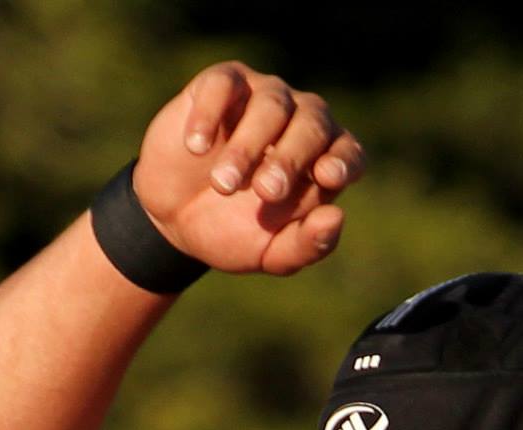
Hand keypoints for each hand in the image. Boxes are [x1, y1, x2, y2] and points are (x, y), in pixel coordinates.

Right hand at [131, 61, 365, 275]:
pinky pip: (224, 84)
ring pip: (271, 103)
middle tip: (267, 191)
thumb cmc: (233, 231)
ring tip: (224, 185)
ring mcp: (262, 97)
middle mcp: (301, 121)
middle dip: (291, 159)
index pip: (349, 152)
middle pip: (313, 124)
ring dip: (248, 146)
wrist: (173, 217)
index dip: (343, 161)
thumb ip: (307, 244)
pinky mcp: (221, 84)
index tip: (326, 177)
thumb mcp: (271, 253)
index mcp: (323, 161)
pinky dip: (211, 114)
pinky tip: (197, 148)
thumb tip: (336, 217)